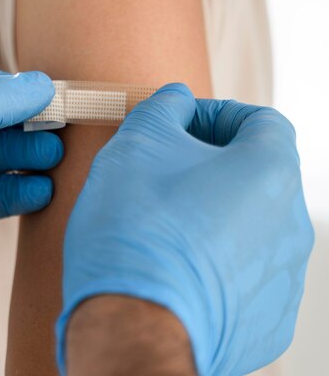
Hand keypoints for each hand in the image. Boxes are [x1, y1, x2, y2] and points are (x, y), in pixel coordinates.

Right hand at [58, 84, 313, 375]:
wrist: (133, 323)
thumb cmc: (136, 227)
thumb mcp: (138, 141)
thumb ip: (165, 107)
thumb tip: (177, 101)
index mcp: (270, 173)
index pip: (262, 121)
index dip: (218, 113)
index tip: (182, 124)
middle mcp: (292, 225)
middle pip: (258, 174)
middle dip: (212, 161)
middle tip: (164, 168)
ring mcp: (284, 278)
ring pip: (251, 224)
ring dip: (213, 210)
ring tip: (163, 218)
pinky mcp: (267, 320)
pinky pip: (244, 272)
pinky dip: (215, 258)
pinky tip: (174, 262)